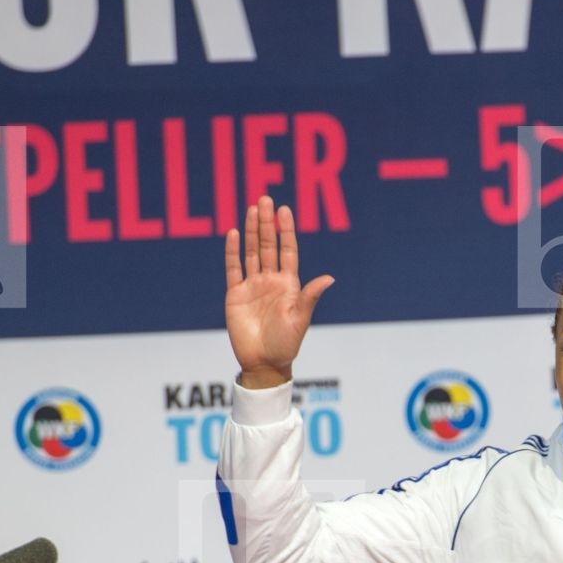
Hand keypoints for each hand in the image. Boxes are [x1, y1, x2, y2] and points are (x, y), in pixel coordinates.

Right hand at [224, 195, 335, 388]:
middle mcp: (271, 281)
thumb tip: (329, 278)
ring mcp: (252, 286)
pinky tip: (234, 234)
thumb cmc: (286, 345)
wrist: (264, 363)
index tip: (285, 209)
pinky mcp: (235, 294)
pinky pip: (233, 269)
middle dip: (267, 223)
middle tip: (265, 199)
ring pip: (252, 252)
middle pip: (268, 245)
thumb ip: (310, 297)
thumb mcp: (300, 320)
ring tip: (252, 208)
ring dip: (252, 231)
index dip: (286, 230)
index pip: (288, 250)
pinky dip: (233, 252)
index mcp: (289, 284)